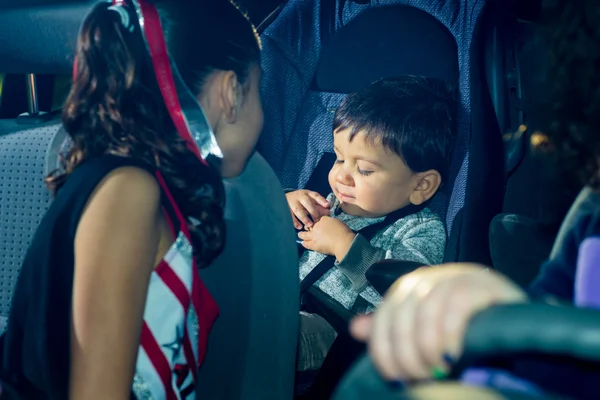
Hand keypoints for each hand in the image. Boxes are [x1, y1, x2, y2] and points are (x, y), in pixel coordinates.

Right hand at [286, 190, 329, 228]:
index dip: (322, 200)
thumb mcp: (310, 200)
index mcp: (308, 193)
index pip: (316, 196)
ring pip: (298, 209)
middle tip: (317, 219)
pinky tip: (299, 227)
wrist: (282, 197)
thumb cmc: (301, 201)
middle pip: (307, 202)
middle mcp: (300, 196)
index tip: (327, 205)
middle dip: (313, 211)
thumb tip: (328, 212)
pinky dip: (294, 221)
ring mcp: (292, 202)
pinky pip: (289, 215)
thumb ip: (319, 206)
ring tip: (309, 225)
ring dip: (304, 217)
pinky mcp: (285, 208)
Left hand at [298, 216, 354, 258]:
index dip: (315, 220)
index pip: (317, 218)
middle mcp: (317, 226)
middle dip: (306, 225)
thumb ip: (331, 222)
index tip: (314, 221)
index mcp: (323, 219)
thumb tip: (328, 224)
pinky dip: (304, 243)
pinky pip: (306, 243)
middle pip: (309, 225)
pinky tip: (302, 243)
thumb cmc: (343, 232)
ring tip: (300, 234)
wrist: (342, 241)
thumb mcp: (337, 222)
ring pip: (304, 234)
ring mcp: (314, 236)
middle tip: (305, 227)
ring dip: (302, 234)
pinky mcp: (314, 244)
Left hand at [350, 263, 526, 381]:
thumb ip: (392, 329)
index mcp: (406, 289)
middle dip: (409, 355)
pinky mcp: (482, 283)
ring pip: (425, 312)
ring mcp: (453, 277)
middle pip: (401, 317)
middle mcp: (425, 279)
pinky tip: (454, 353)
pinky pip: (456, 305)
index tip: (395, 379)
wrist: (511, 314)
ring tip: (439, 369)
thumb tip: (355, 328)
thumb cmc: (463, 327)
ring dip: (428, 347)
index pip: (383, 319)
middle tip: (423, 378)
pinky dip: (450, 332)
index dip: (384, 351)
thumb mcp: (424, 329)